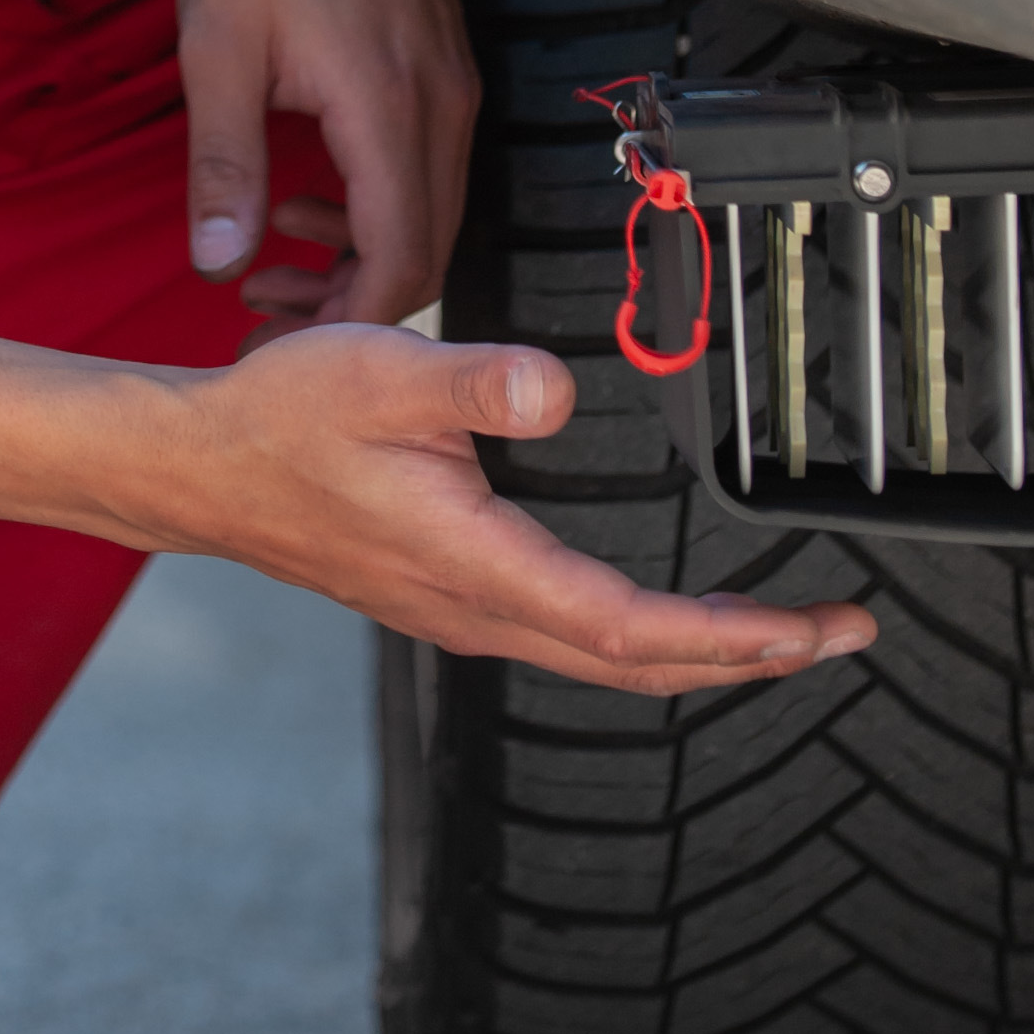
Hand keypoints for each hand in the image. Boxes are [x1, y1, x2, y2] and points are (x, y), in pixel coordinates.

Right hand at [0, 316, 876, 696]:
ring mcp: (462, 613)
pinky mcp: (450, 598)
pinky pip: (569, 639)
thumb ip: (475, 379)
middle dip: (747, 659)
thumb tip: (558, 389)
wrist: (194, 468)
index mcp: (473, 562)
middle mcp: (476, 609)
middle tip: (839, 635)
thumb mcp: (378, 368)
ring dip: (700, 653)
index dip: (728, 639)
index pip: (626, 627)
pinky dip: (641, 639)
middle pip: (636, 664)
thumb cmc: (277, 418)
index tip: (808, 632)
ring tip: (780, 633)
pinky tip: (666, 617)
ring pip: (605, 659)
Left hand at [174, 0, 476, 327]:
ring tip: (273, 247)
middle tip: (262, 307)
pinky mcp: (447, 64)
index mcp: (387, 105)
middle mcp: (441, 101)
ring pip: (432, 211)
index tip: (275, 338)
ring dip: (360, 251)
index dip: (344, 323)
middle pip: (426, 250)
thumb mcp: (217, 52)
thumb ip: (223, 167)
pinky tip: (308, 188)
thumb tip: (217, 265)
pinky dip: (378, 203)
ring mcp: (454, 81)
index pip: (400, 261)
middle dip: (348, 299)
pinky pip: (432, 166)